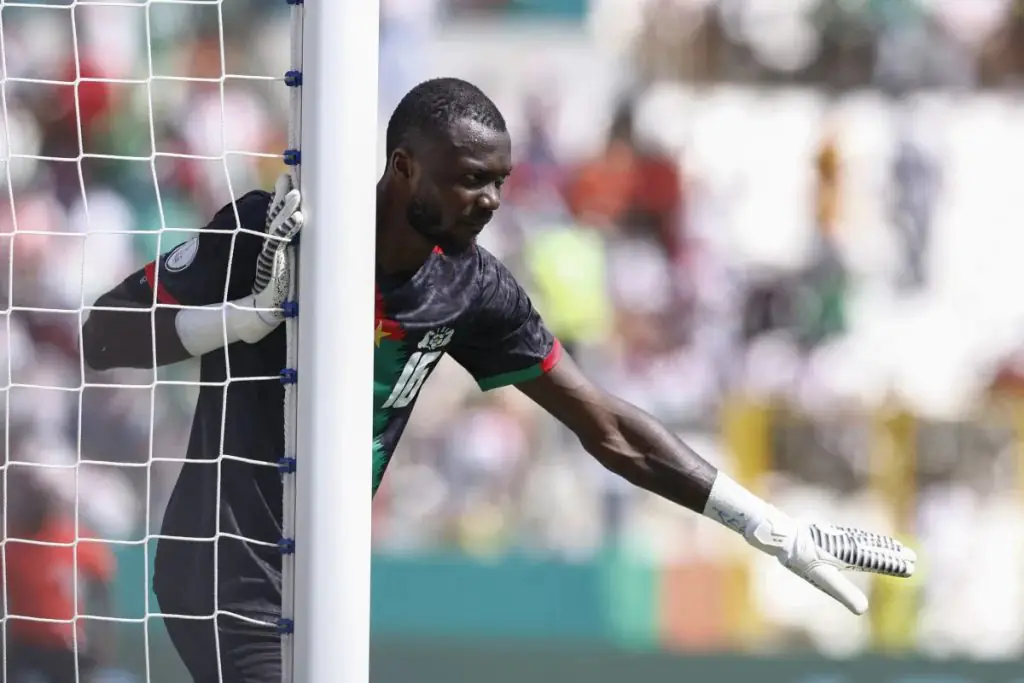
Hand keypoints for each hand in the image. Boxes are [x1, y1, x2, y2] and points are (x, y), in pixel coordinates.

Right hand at [252, 172, 303, 323]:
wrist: (266, 308)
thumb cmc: (280, 287)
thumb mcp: (289, 263)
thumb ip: (293, 249)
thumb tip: (307, 236)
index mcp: (275, 242)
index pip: (277, 215)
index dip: (280, 197)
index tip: (285, 178)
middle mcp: (272, 243)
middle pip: (276, 214)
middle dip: (282, 195)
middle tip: (288, 176)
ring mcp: (273, 251)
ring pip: (279, 224)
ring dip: (287, 208)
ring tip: (296, 193)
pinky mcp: (276, 261)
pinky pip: (282, 241)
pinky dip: (290, 229)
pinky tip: (298, 218)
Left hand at [744, 509, 915, 614]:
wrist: (782, 534)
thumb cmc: (800, 557)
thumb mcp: (821, 578)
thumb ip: (842, 592)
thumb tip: (862, 610)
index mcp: (848, 554)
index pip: (876, 560)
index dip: (892, 564)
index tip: (910, 567)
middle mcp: (847, 543)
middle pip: (874, 548)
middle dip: (892, 554)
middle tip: (912, 557)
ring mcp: (839, 536)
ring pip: (866, 540)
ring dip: (882, 544)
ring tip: (895, 546)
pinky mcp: (829, 533)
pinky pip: (854, 536)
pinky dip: (867, 538)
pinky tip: (865, 541)